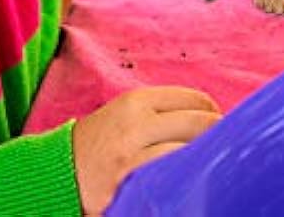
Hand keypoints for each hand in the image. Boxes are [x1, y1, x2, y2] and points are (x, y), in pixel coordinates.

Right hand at [71, 86, 219, 212]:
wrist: (58, 171)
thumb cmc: (102, 141)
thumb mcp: (127, 113)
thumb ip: (161, 111)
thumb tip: (208, 116)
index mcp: (138, 100)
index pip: (194, 99)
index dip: (213, 112)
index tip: (220, 125)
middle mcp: (137, 123)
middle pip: (198, 123)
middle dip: (218, 134)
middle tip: (225, 147)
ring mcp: (132, 155)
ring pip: (187, 151)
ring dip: (204, 158)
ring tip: (212, 165)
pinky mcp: (128, 183)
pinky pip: (168, 177)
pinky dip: (184, 177)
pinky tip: (190, 180)